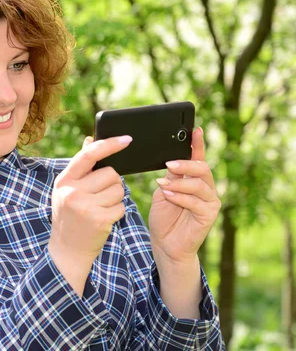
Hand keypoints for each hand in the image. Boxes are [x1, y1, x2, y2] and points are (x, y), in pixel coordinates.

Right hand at [49, 135, 131, 261]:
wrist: (67, 248)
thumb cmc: (70, 214)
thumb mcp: (68, 189)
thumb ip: (81, 165)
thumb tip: (90, 139)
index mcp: (64, 180)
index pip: (89, 155)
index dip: (109, 144)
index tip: (127, 139)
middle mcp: (72, 192)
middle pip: (110, 173)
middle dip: (112, 183)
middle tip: (99, 196)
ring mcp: (85, 207)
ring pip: (119, 190)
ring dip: (116, 198)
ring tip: (100, 208)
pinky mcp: (99, 220)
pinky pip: (121, 206)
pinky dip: (117, 212)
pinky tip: (104, 218)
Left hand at [148, 127, 221, 265]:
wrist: (165, 244)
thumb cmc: (163, 217)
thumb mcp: (163, 191)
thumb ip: (169, 177)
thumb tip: (171, 160)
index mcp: (194, 179)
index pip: (198, 158)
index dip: (197, 143)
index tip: (194, 129)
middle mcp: (206, 188)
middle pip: (202, 168)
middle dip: (186, 164)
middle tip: (169, 164)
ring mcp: (210, 201)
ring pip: (199, 184)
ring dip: (179, 183)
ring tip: (163, 184)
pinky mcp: (209, 215)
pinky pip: (196, 202)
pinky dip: (180, 197)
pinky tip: (168, 195)